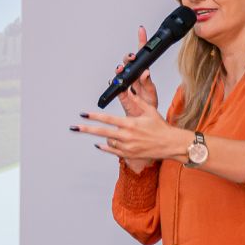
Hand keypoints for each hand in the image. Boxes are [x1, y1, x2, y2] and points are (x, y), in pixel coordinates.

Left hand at [73, 101, 187, 163]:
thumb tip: (128, 89)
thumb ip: (136, 100)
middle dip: (86, 129)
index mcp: (130, 124)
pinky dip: (105, 147)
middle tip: (74, 127)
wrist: (169, 144)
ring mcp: (127, 147)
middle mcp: (127, 136)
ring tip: (109, 133)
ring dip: (104, 137)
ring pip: (107, 141)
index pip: (108, 119)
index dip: (94, 116)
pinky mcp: (129, 155)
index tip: (84, 114)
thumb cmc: (160, 127)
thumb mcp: (149, 110)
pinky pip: (112, 151)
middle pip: (102, 132)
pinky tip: (99, 144)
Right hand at [114, 26, 157, 116]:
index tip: (141, 30)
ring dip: (120, 69)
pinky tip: (113, 80)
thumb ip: (148, 83)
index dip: (141, 42)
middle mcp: (134, 77)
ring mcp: (126, 85)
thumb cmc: (148, 106)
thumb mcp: (152, 94)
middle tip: (131, 57)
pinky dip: (113, 83)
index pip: (142, 56)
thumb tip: (145, 73)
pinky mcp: (121, 94)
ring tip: (121, 68)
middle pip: (129, 63)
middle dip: (128, 57)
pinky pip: (116, 87)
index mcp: (143, 75)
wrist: (143, 120)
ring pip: (121, 73)